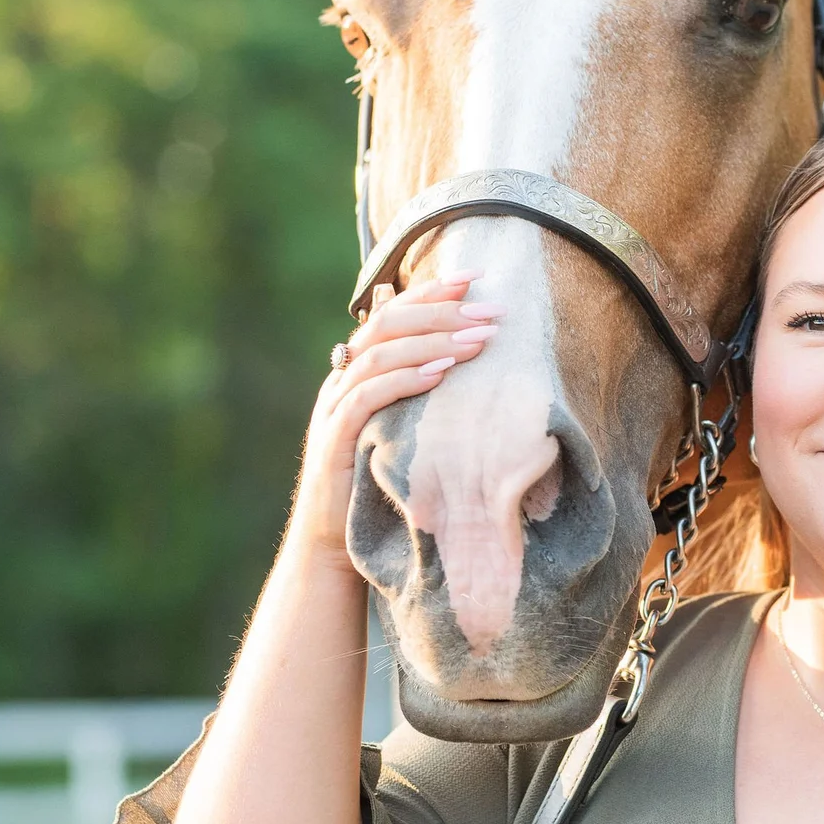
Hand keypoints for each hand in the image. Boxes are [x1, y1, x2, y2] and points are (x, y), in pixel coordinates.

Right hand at [287, 276, 497, 568]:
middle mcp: (342, 380)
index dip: (430, 292)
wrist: (333, 546)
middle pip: (387, 325)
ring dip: (433, 343)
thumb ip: (421, 395)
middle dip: (442, 312)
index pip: (392, 314)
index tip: (474, 277)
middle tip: (490, 310)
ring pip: (380, 355)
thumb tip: (470, 365)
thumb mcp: (405, 431)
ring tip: (479, 340)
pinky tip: (441, 375)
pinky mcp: (335, 439)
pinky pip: (367, 398)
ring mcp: (333, 407)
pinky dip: (405, 380)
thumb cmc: (379, 487)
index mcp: (358, 371)